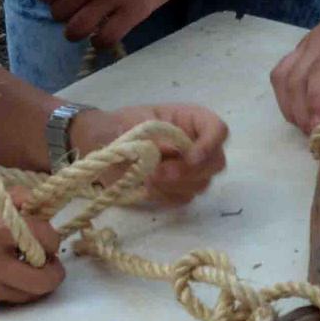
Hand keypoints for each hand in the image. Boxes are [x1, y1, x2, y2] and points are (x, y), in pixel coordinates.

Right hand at [0, 192, 66, 307]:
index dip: (51, 238)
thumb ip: (10, 198)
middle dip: (52, 269)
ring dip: (38, 283)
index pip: (42, 236)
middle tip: (45, 261)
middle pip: (44, 279)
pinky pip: (13, 300)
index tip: (46, 239)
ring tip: (28, 270)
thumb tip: (39, 205)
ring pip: (31, 294)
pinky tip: (9, 280)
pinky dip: (18, 291)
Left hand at [73, 104, 230, 206]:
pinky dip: (164, 195)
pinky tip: (145, 187)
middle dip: (190, 171)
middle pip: (216, 162)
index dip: (211, 144)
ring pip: (201, 184)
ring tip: (147, 177)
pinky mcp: (176, 190)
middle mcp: (198, 146)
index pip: (218, 130)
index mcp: (193, 121)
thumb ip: (157, 136)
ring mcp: (190, 170)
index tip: (191, 156)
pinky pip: (182, 199)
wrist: (100, 142)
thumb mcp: (137, 121)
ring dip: (174, 185)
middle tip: (160, 173)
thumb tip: (169, 152)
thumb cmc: (121, 125)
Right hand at [272, 0, 319, 132]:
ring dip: (289, 106)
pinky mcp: (303, 48)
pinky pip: (282, 72)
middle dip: (302, 113)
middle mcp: (318, 42)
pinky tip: (301, 109)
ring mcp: (307, 44)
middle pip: (295, 80)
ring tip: (309, 127)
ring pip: (282, 78)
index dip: (315, 101)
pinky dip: (285, 95)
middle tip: (319, 137)